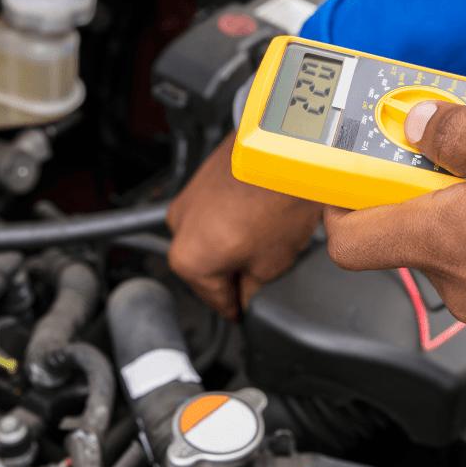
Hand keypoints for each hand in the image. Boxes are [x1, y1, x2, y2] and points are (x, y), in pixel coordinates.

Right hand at [168, 132, 321, 319]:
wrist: (286, 152)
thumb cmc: (278, 202)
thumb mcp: (271, 264)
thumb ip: (251, 289)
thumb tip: (246, 294)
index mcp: (189, 260)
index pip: (215, 299)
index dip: (236, 309)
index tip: (243, 314)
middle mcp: (179, 229)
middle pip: (207, 268)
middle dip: (232, 274)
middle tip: (261, 278)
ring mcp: (188, 200)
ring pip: (209, 239)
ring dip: (230, 246)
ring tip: (266, 243)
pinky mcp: (201, 179)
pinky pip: (214, 213)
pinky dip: (231, 221)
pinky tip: (259, 219)